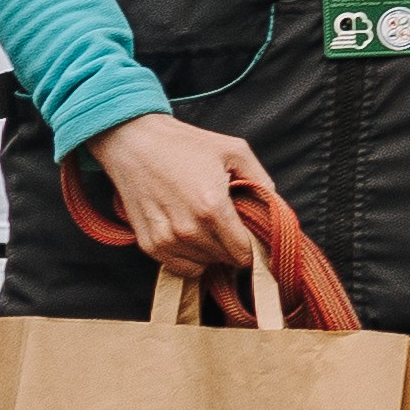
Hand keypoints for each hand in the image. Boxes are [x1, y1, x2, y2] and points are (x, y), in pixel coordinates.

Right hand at [85, 113, 272, 275]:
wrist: (133, 142)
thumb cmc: (183, 144)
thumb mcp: (233, 150)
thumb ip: (261, 180)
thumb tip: (275, 208)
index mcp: (212, 208)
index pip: (244, 253)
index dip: (251, 246)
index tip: (248, 233)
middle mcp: (189, 230)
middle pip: (225, 260)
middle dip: (230, 246)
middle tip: (225, 223)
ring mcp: (166, 240)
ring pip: (203, 266)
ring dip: (210, 252)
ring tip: (204, 225)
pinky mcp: (149, 245)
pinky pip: (180, 267)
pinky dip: (189, 257)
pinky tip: (187, 233)